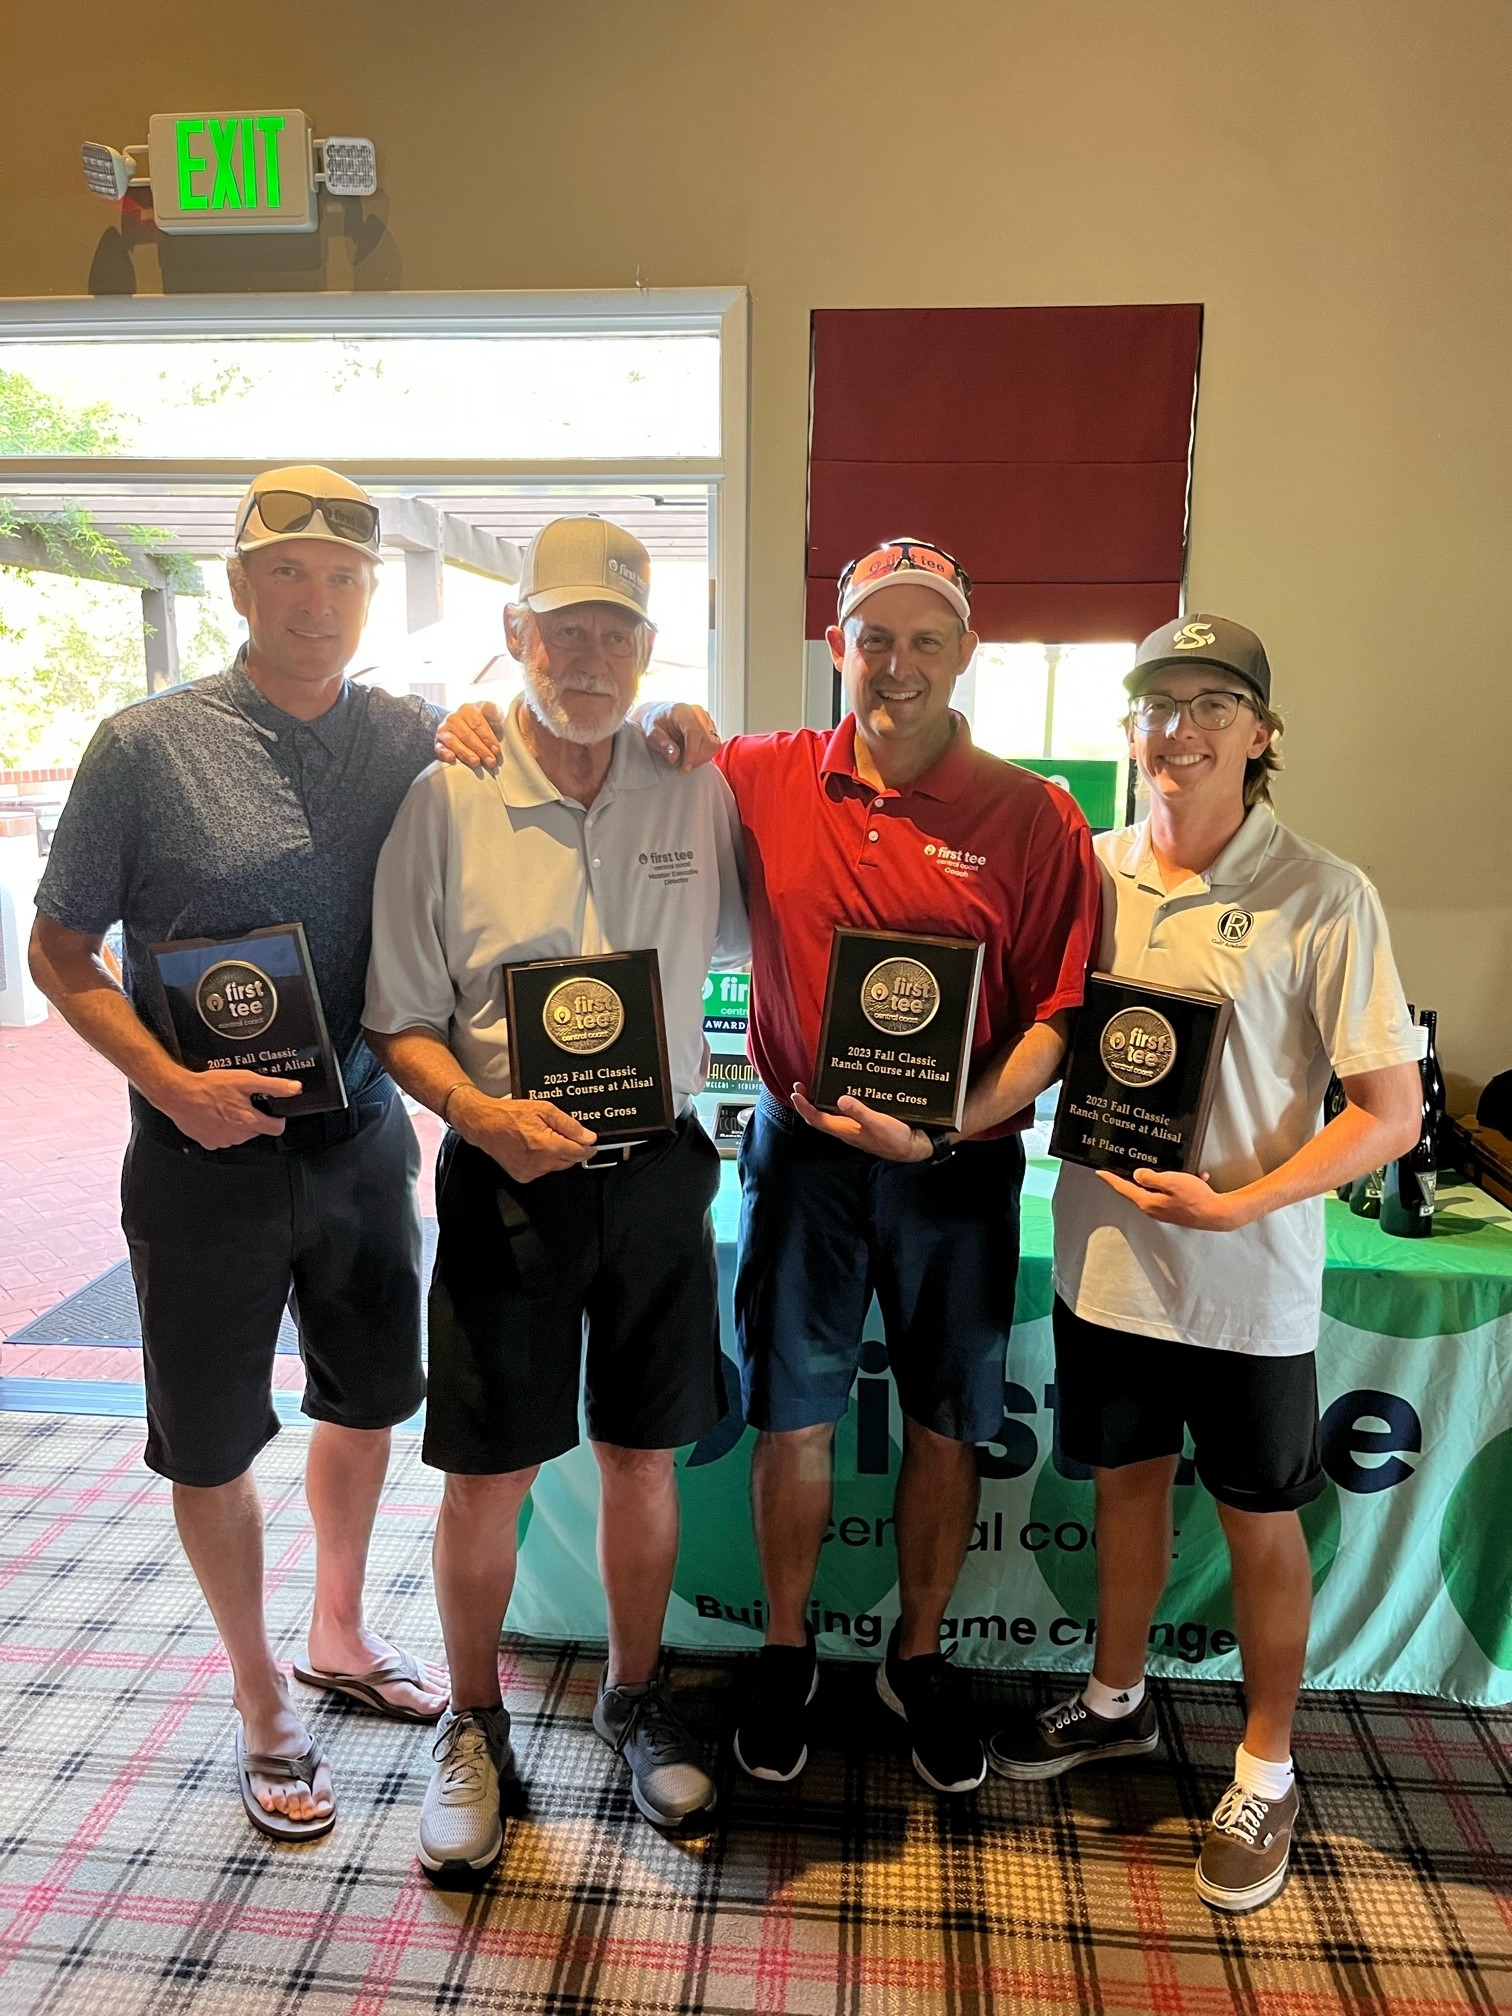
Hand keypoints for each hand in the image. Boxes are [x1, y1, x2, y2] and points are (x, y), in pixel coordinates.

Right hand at [158, 1068, 301, 1149]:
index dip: (278, 1118)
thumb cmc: (208, 1087)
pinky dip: (221, 1128)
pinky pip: (222, 1137)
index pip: (277, 1128)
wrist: (178, 1094)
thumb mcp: (245, 1080)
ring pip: (239, 1134)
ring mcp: (222, 1141)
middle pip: (257, 1130)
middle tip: (243, 1101)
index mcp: (248, 1121)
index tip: (273, 1112)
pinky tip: (214, 1114)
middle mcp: (237, 1135)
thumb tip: (294, 1089)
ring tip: (226, 1105)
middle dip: (254, 1117)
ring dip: (237, 1122)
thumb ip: (273, 1086)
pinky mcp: (208, 1142)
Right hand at [435, 701, 504, 770]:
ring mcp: (444, 729)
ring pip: (453, 741)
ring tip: (476, 763)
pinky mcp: (437, 741)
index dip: (488, 738)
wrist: (460, 726)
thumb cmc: (481, 723)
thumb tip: (500, 720)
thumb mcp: (490, 715)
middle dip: (481, 749)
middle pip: (467, 734)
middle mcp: (455, 717)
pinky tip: (451, 758)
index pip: (478, 724)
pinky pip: (439, 747)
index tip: (497, 750)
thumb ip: (495, 716)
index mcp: (469, 709)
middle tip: (491, 761)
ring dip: (466, 753)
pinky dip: (444, 753)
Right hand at [453, 1087, 596, 1181]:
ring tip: (541, 1137)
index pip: (580, 1153)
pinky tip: (533, 1147)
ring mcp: (531, 1172)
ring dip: (556, 1154)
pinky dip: (542, 1161)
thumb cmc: (509, 1115)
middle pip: (570, 1161)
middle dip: (570, 1148)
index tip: (590, 1142)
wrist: (484, 1124)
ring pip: (556, 1166)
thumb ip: (570, 1125)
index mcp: (548, 1146)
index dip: (588, 1146)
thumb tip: (588, 1137)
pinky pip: (542, 1170)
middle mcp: (540, 1163)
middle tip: (560, 1133)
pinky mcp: (522, 1176)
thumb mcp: (545, 1110)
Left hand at [642, 701, 720, 771]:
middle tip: (683, 767)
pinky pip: (714, 744)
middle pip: (707, 741)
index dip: (692, 754)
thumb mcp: (651, 734)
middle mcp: (697, 713)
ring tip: (687, 761)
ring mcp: (706, 719)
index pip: (695, 734)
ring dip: (702, 758)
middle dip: (696, 759)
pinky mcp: (710, 726)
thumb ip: (662, 745)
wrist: (658, 714)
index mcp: (682, 712)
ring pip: (713, 744)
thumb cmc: (655, 723)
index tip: (685, 767)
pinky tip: (692, 755)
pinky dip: (705, 754)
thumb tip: (674, 757)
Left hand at [789, 1084, 932, 1161]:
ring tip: (814, 1087)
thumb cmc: (895, 1139)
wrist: (912, 1148)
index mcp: (845, 1130)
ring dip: (818, 1102)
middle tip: (800, 1085)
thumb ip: (860, 1112)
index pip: (817, 1119)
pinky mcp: (862, 1124)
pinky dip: (835, 1103)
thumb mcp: (878, 1122)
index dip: (804, 1107)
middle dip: (807, 1102)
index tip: (795, 1092)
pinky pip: (842, 1114)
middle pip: (819, 1117)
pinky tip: (840, 1094)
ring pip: (829, 1116)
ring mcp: (853, 1128)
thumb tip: (841, 1099)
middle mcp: (846, 1129)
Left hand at [1096, 1167, 1254, 1229]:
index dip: (1110, 1179)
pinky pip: (1173, 1193)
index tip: (1099, 1172)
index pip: (1123, 1188)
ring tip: (1182, 1172)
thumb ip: (1150, 1177)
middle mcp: (1153, 1209)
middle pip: (1139, 1189)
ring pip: (1158, 1190)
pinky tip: (1194, 1179)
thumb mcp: (1171, 1181)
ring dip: (1167, 1178)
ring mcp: (1165, 1212)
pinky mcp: (1176, 1211)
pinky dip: (1182, 1184)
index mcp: (1148, 1202)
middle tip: (1132, 1165)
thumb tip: (1137, 1175)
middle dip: (1138, 1176)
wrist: (1218, 1214)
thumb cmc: (1196, 1198)